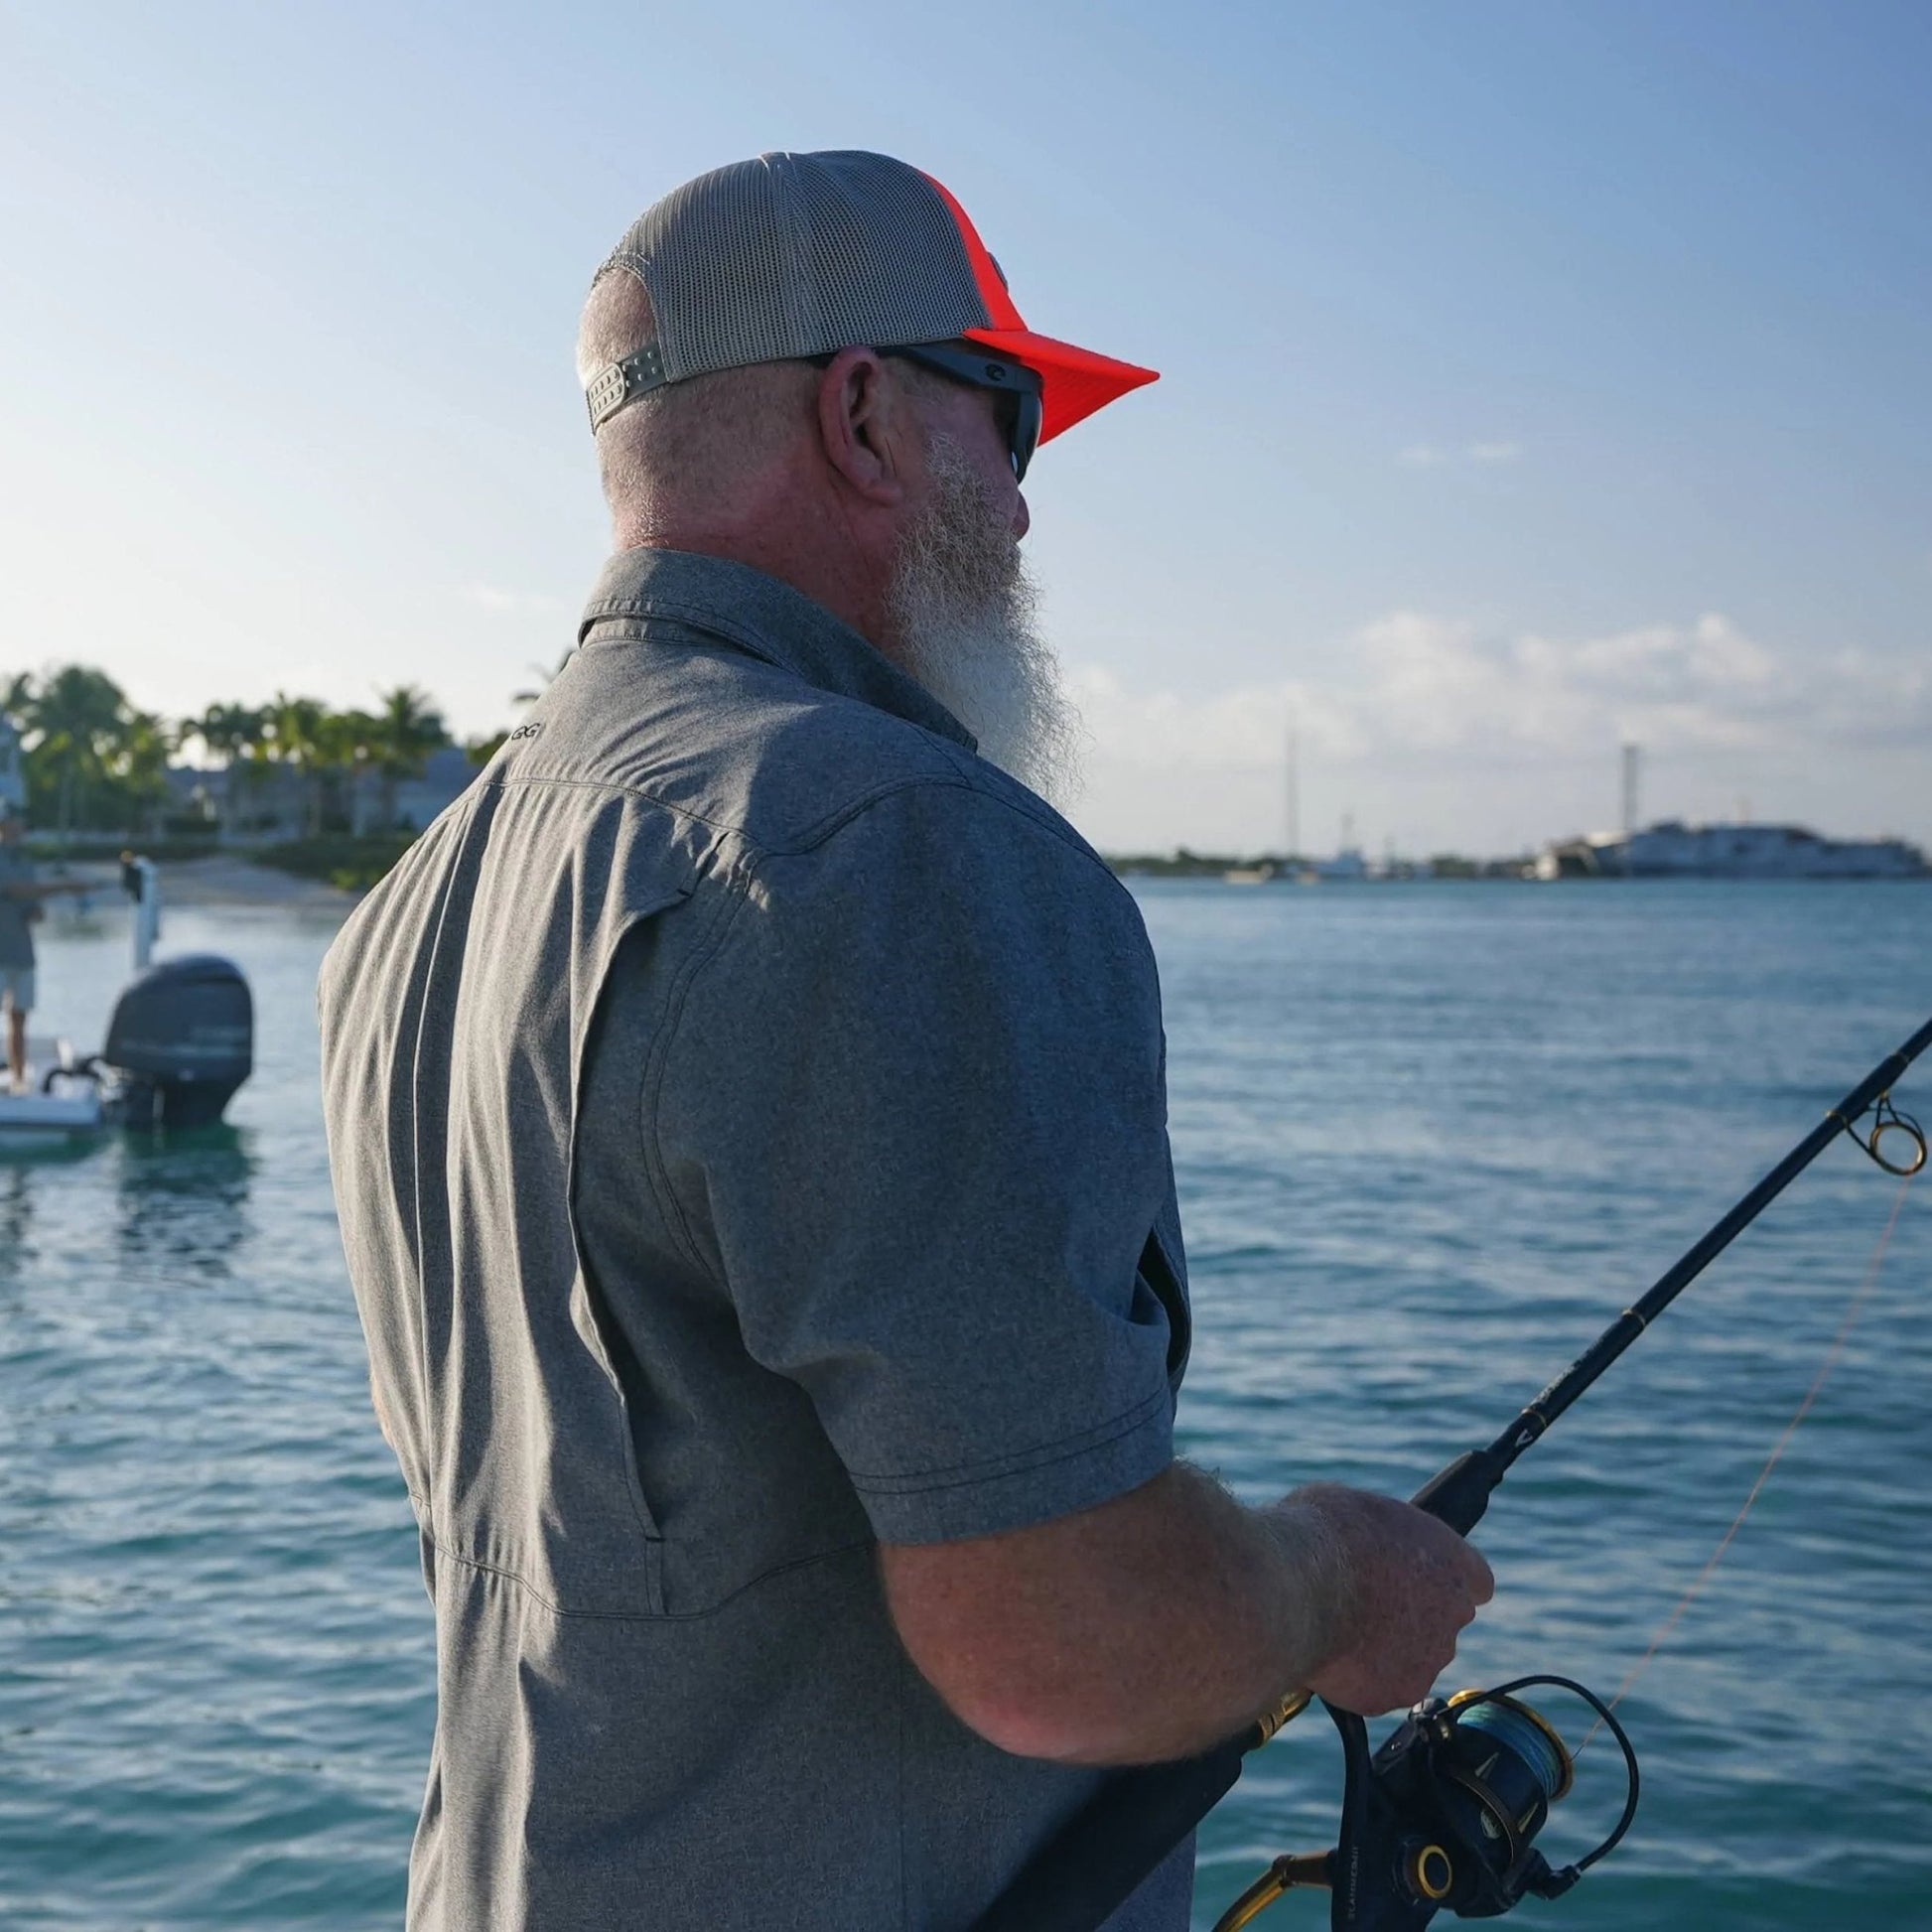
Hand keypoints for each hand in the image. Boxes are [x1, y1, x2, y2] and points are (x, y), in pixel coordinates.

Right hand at [1270, 1482, 1493, 1715]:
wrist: (1294, 1591)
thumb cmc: (1322, 1537)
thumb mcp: (1359, 1509)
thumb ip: (1382, 1538)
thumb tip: (1367, 1544)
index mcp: (1453, 1562)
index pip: (1476, 1581)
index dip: (1445, 1581)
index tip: (1419, 1581)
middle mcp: (1453, 1613)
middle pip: (1442, 1621)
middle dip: (1411, 1616)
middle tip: (1366, 1603)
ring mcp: (1429, 1658)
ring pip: (1414, 1657)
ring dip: (1385, 1648)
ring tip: (1338, 1626)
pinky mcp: (1398, 1692)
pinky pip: (1382, 1686)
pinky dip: (1361, 1677)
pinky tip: (1330, 1654)